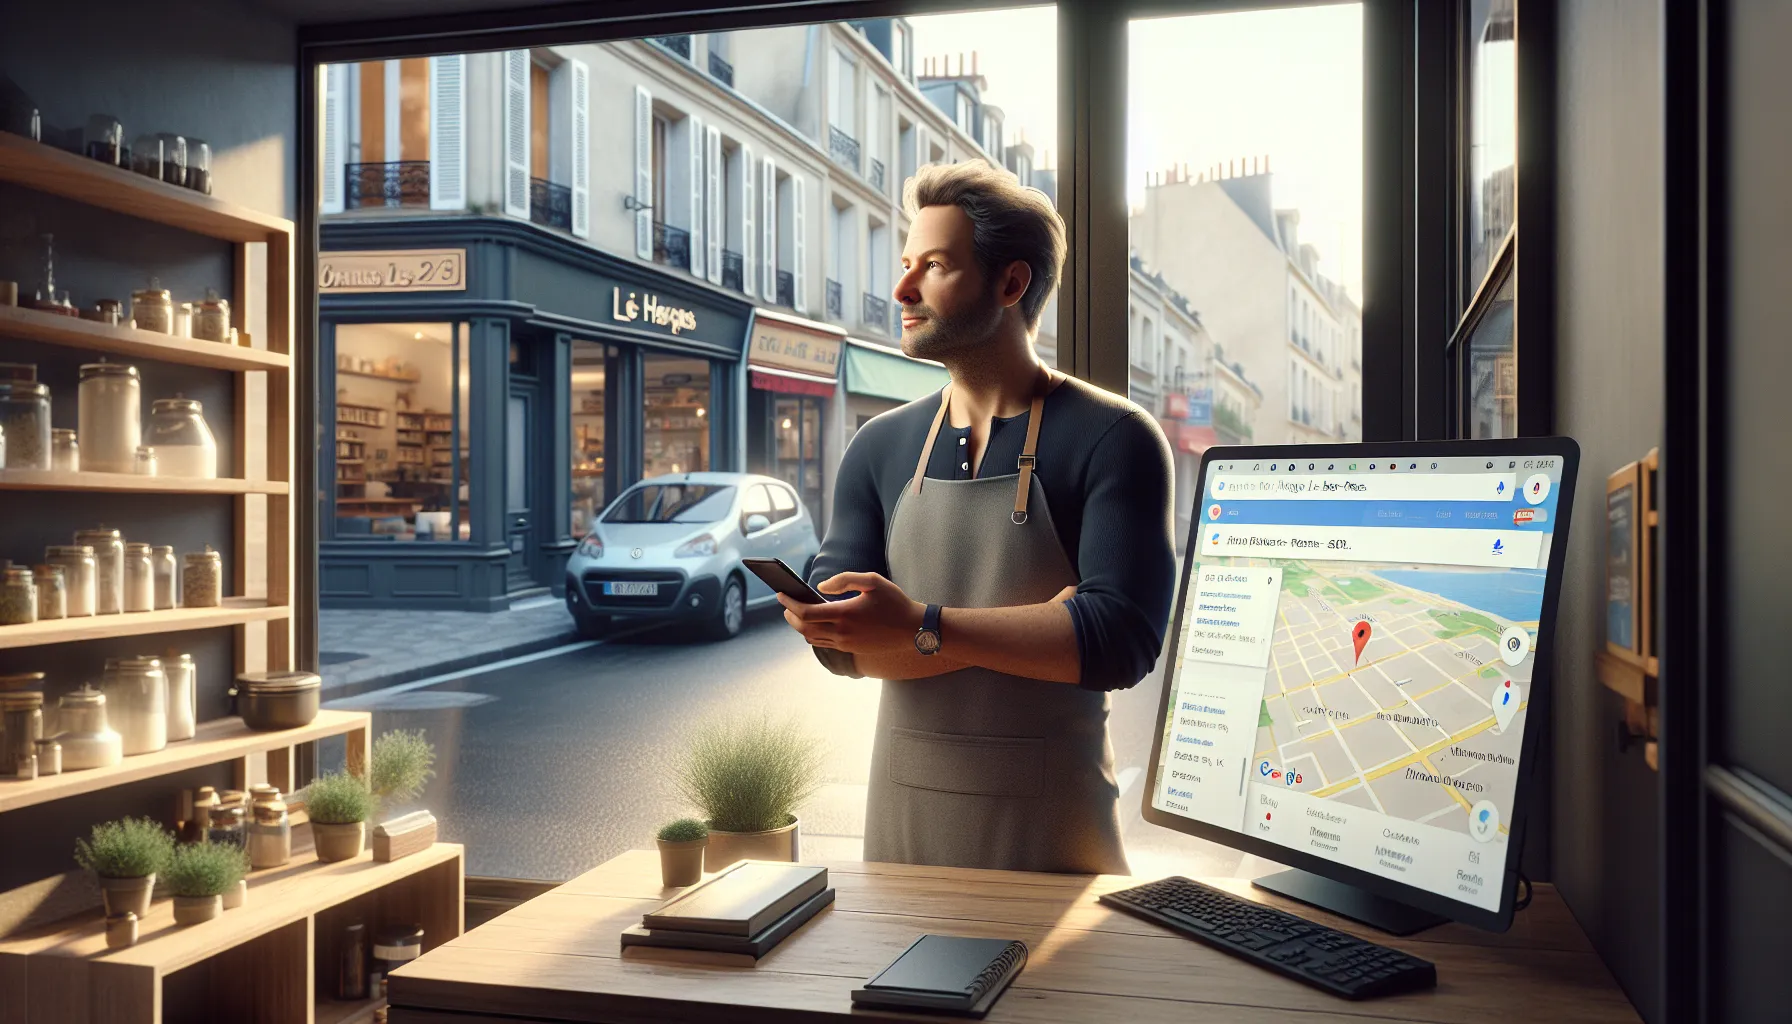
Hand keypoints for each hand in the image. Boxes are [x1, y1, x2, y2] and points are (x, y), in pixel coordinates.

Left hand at [778, 572, 925, 655]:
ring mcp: (846, 644)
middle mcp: (842, 632)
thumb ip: (844, 580)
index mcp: (845, 614)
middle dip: (790, 617)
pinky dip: (813, 634)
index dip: (790, 603)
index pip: (806, 612)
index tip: (781, 594)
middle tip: (785, 606)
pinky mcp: (852, 650)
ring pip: (812, 639)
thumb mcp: (872, 581)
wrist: (913, 629)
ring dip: (800, 627)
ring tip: (797, 614)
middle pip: (804, 628)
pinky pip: (825, 644)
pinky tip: (815, 625)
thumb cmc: (894, 602)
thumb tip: (820, 587)